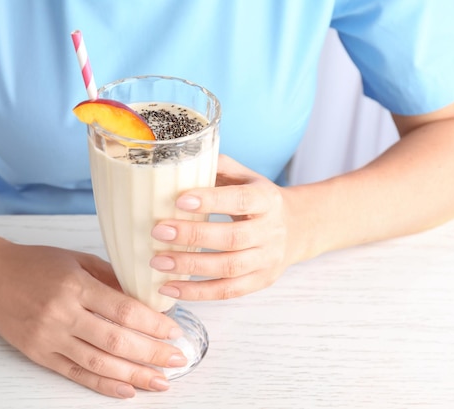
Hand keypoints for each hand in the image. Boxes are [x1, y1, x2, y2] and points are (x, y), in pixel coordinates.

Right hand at [0, 243, 186, 398]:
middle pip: (115, 340)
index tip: (174, 332)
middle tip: (176, 359)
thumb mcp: (76, 259)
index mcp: (75, 285)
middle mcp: (62, 313)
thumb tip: (146, 298)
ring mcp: (49, 337)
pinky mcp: (39, 354)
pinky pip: (76, 374)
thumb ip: (110, 277)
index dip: (153, 324)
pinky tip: (126, 389)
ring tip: (160, 381)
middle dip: (151, 353)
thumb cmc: (34, 263)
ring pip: (99, 363)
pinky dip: (103, 385)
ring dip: (134, 375)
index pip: (123, 310)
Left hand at [150, 154, 291, 300]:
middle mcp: (270, 232)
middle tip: (158, 231)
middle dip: (192, 236)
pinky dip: (196, 293)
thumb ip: (218, 168)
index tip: (179, 200)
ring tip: (157, 261)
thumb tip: (180, 160)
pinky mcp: (260, 282)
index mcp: (266, 200)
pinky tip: (169, 288)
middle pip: (232, 238)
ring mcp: (267, 260)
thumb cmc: (257, 199)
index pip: (240, 200)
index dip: (211, 201)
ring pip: (228, 269)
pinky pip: (227, 292)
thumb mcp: (245, 176)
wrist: (296, 228)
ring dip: (189, 267)